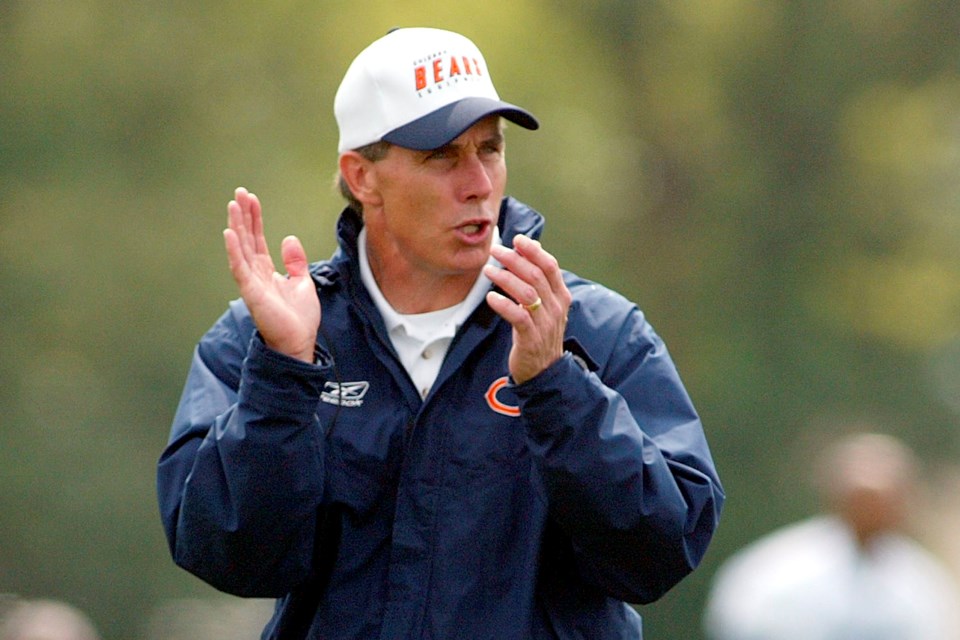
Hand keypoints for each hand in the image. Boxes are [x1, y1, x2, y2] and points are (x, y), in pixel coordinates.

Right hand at [223, 187, 320, 362]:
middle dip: (243, 215)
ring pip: (241, 248)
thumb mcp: (302, 282)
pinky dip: (234, 250)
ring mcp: (251, 282)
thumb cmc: (299, 318)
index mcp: (266, 271)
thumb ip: (295, 261)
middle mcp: (255, 274)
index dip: (254, 218)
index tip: (251, 199)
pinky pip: (240, 267)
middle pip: (246, 238)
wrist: (299, 342)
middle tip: (239, 192)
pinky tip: (230, 233)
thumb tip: (288, 238)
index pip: (257, 239)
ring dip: (236, 226)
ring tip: (233, 205)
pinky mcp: (251, 292)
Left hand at [484, 235, 571, 383]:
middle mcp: (556, 308)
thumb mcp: (545, 307)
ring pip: (527, 293)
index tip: (518, 239)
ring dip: (505, 278)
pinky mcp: (531, 339)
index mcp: (561, 296)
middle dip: (514, 259)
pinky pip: (518, 317)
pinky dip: (503, 304)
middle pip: (536, 275)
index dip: (534, 251)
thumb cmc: (540, 334)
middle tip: (496, 251)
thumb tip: (525, 253)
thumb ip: (538, 283)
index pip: (550, 266)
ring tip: (488, 270)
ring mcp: (545, 323)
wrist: (545, 371)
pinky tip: (490, 297)